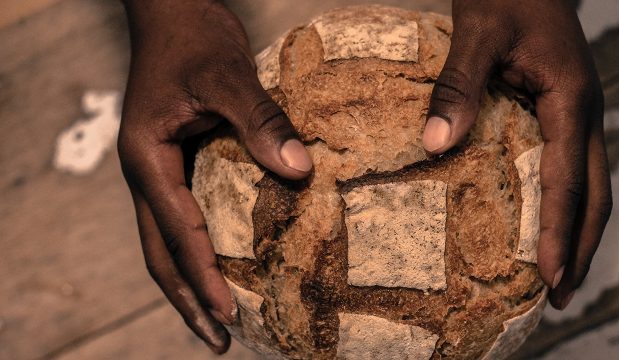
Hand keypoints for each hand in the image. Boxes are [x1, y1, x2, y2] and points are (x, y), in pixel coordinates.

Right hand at [118, 0, 311, 352]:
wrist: (171, 11)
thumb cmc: (193, 37)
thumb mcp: (226, 76)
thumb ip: (261, 123)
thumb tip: (301, 172)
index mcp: (148, 159)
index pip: (179, 233)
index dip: (205, 277)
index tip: (230, 314)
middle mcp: (147, 173)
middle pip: (160, 253)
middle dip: (188, 299)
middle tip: (219, 340)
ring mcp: (157, 171)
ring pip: (165, 241)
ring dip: (188, 283)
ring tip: (216, 321)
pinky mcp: (174, 164)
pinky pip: (181, 218)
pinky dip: (198, 250)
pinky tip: (222, 264)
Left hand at [422, 0, 611, 309]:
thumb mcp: (479, 32)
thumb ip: (458, 85)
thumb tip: (435, 145)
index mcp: (572, 99)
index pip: (568, 178)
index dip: (561, 230)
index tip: (551, 274)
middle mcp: (585, 113)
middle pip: (595, 194)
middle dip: (582, 247)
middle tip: (560, 295)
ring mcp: (579, 115)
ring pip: (591, 185)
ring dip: (579, 231)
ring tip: (559, 276)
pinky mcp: (565, 114)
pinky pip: (572, 168)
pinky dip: (565, 205)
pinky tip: (545, 225)